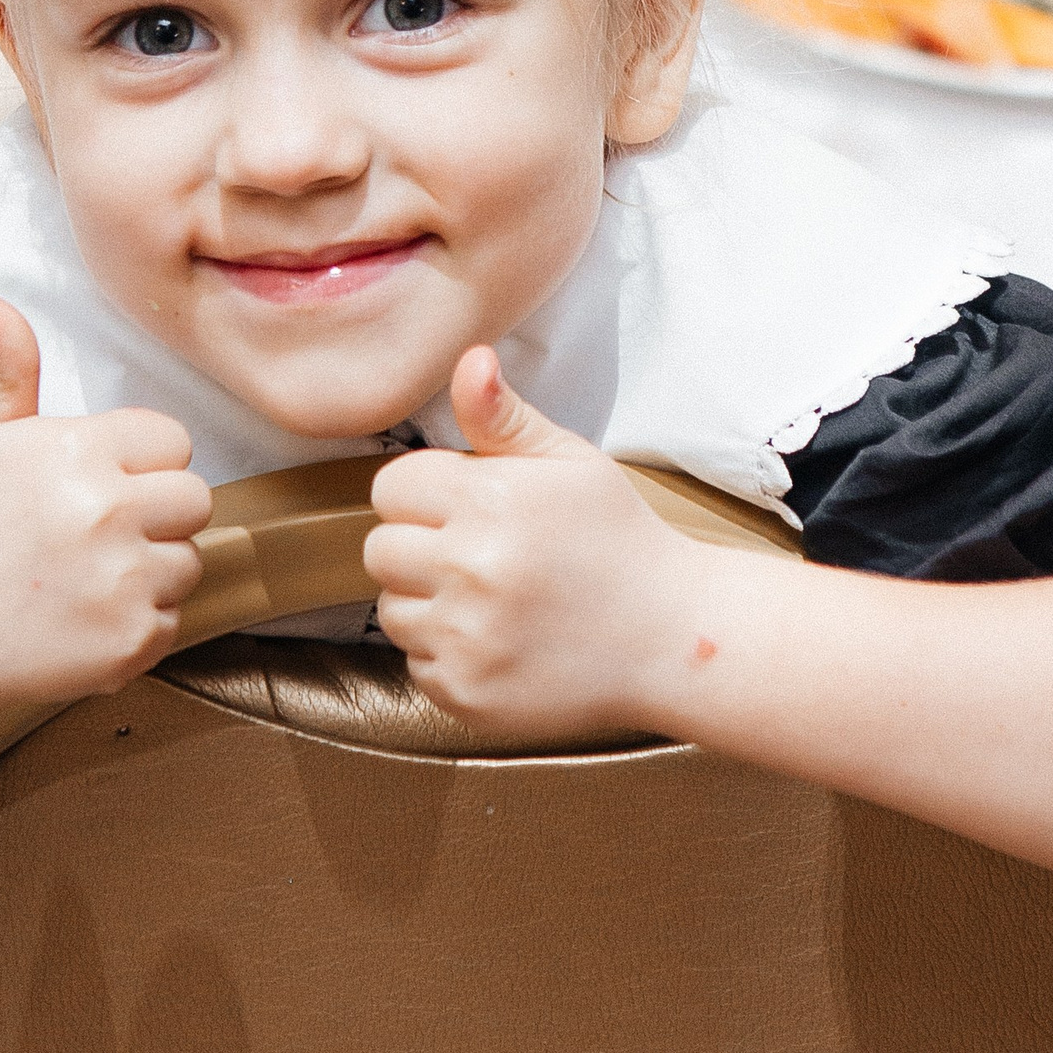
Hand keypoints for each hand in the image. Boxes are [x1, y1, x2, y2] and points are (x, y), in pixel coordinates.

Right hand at [0, 298, 211, 715]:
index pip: (170, 439)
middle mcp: (108, 511)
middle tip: (99, 533)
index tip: (99, 484)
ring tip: (87, 577)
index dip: (140, 461)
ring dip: (150, 569)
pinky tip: (85, 617)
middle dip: (156, 513)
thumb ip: (4, 368)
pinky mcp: (134, 639)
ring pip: (189, 560)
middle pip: (195, 498)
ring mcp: (125, 579)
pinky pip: (175, 618)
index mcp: (77, 451)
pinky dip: (138, 622)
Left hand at [363, 347, 691, 739]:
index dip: (426, 495)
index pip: (392, 487)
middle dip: (420, 549)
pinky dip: (448, 656)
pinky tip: (502, 643)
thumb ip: (505, 417)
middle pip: (380, 549)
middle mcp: (471, 567)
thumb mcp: (572, 464)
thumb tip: (468, 360)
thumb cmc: (620, 542)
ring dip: (429, 605)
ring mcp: (465, 635)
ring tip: (495, 603)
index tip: (467, 509)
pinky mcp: (465, 691)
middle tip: (480, 558)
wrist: (672, 639)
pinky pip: (416, 664)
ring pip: (392, 610)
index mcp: (491, 500)